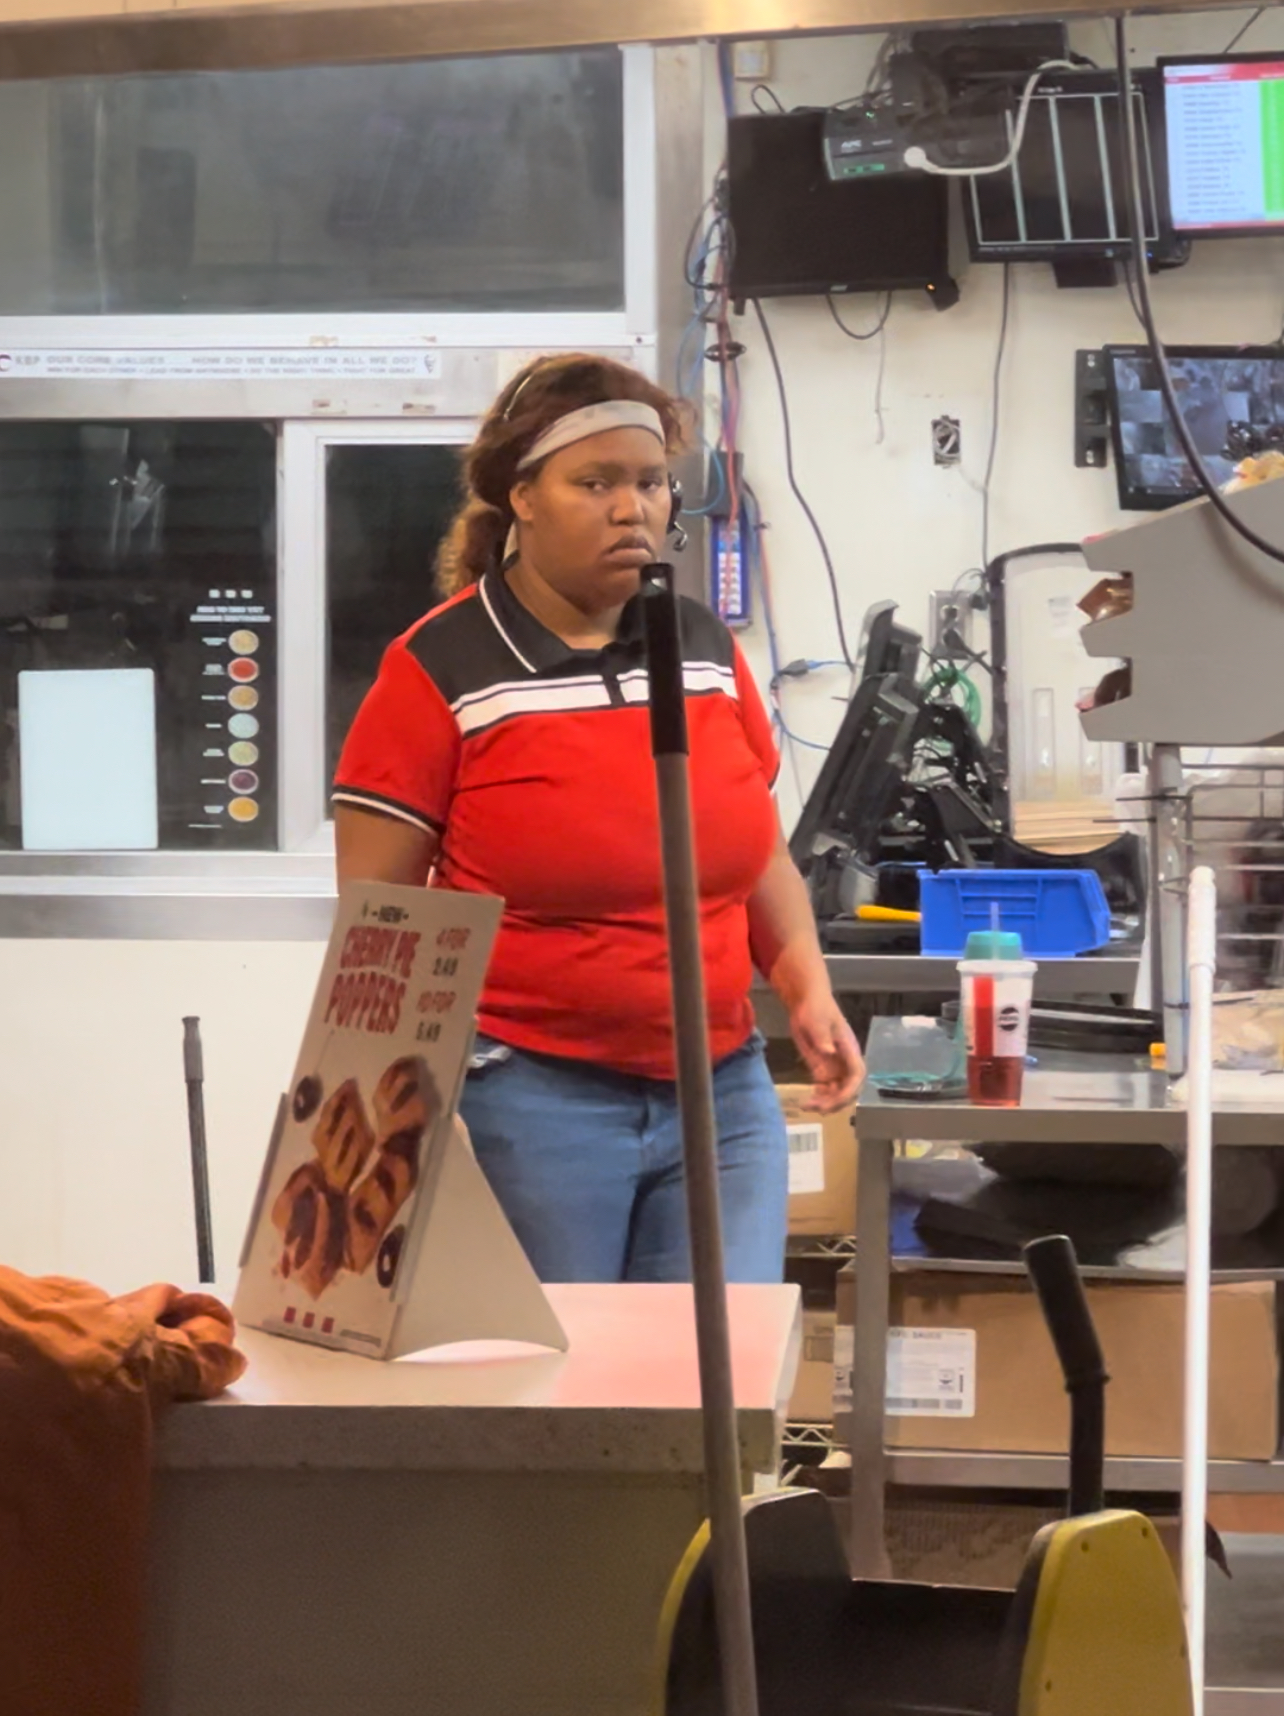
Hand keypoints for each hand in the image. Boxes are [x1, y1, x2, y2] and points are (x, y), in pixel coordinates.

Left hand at [787, 991, 864, 1112]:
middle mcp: (845, 1061)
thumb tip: (828, 1051)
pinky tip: (808, 1100)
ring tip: (808, 1106)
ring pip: (838, 1092)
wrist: (805, 1001)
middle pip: (849, 1088)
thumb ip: (823, 1036)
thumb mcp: (817, 1019)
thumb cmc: (815, 1007)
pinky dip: (820, 1097)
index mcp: (849, 1049)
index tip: (836, 1099)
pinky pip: (827, 1088)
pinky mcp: (823, 1068)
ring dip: (827, 1102)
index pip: (857, 1074)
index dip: (850, 1090)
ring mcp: (835, 1066)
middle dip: (836, 1101)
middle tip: (816, 1107)